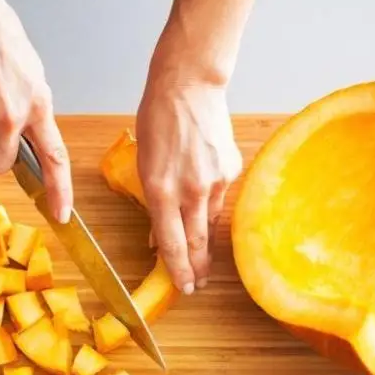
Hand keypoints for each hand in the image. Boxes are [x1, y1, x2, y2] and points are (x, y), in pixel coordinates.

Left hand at [135, 49, 242, 293]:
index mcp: (161, 190)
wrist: (189, 87)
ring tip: (202, 255)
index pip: (171, 243)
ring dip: (203, 238)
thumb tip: (160, 233)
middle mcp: (190, 191)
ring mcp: (215, 181)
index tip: (184, 287)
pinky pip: (219, 196)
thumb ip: (153, 200)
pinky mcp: (231, 169)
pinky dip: (209, 202)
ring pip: (208, 220)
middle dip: (197, 268)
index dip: (178, 270)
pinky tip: (204, 195)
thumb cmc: (157, 120)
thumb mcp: (143, 164)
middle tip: (198, 285)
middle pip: (196, 242)